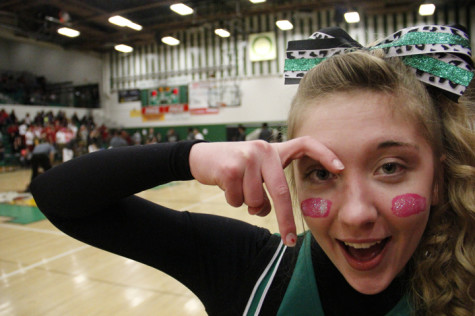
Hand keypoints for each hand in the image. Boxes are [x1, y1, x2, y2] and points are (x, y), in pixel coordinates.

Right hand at [189, 137, 343, 245]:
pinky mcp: (231, 168)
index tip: (341, 168)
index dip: (325, 154)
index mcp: (275, 151)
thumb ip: (267, 189)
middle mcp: (264, 150)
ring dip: (248, 204)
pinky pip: (239, 200)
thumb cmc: (235, 168)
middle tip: (289, 241)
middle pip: (281, 191)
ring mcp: (247, 157)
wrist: (202, 157)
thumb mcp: (255, 173)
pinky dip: (233, 201)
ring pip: (256, 200)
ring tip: (238, 189)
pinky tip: (226, 186)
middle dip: (285, 220)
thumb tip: (265, 211)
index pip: (305, 144)